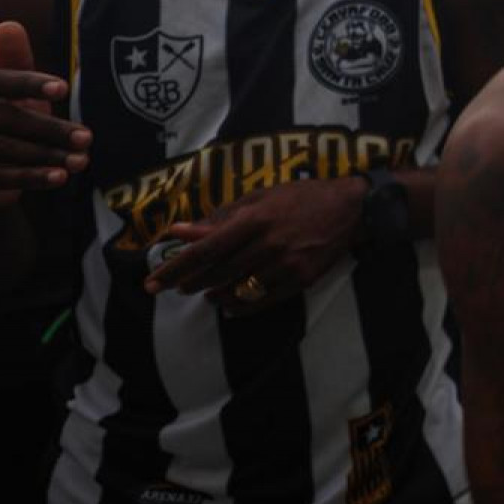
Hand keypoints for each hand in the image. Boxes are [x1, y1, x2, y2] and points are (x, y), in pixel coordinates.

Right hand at [0, 22, 89, 208]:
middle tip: (87, 138)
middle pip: (1, 120)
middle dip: (49, 130)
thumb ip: (13, 63)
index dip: (28, 83)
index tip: (65, 89)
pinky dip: (25, 181)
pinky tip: (55, 180)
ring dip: (44, 159)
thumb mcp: (10, 96)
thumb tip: (9, 25)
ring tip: (79, 162)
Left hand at [143, 177, 366, 313]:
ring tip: (206, 292)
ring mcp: (286, 264)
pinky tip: (229, 303)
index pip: (206, 248)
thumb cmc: (300, 197)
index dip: (177, 266)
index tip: (154, 281)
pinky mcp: (301, 279)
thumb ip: (220, 217)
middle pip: (218, 272)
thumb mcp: (260, 198)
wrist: (350, 208)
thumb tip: (181, 230)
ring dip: (215, 294)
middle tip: (177, 287)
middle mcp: (268, 243)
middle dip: (191, 282)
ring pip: (238, 289)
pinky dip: (240, 306)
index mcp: (255, 218)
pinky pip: (262, 300)